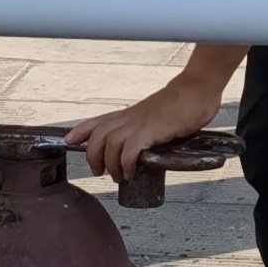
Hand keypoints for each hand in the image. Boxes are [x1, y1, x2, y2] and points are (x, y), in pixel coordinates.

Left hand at [68, 67, 227, 186]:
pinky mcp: (153, 129)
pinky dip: (126, 163)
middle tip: (99, 172)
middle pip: (98, 135)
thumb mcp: (157, 116)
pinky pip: (130, 148)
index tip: (69, 140)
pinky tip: (131, 173)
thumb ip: (148, 129)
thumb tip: (146, 149)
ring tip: (118, 177)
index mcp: (130, 114)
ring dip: (110, 164)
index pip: (98, 120)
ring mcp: (140, 122)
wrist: (198, 89)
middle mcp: (130, 117)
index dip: (81, 131)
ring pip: (110, 143)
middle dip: (92, 156)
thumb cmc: (182, 103)